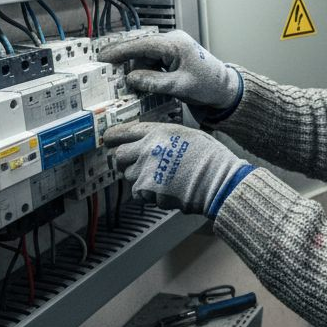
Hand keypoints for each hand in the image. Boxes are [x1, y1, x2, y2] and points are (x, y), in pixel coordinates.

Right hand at [96, 30, 241, 117]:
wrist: (225, 89)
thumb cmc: (209, 86)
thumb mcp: (180, 86)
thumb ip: (154, 82)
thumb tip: (131, 78)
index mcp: (175, 44)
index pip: (142, 44)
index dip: (120, 51)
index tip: (103, 57)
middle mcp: (173, 40)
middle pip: (141, 49)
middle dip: (127, 62)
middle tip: (110, 74)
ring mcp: (173, 46)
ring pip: (146, 56)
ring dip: (138, 70)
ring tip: (134, 86)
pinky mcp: (173, 54)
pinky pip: (153, 60)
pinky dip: (147, 71)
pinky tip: (144, 83)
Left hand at [104, 122, 252, 217]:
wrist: (218, 181)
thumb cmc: (210, 157)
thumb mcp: (186, 134)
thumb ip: (163, 137)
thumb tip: (149, 142)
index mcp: (157, 133)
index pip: (123, 132)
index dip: (112, 137)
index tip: (109, 140)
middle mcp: (147, 150)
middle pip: (119, 156)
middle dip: (123, 161)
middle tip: (133, 164)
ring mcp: (146, 171)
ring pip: (129, 176)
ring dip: (138, 178)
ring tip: (159, 178)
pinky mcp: (149, 191)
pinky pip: (140, 194)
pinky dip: (148, 194)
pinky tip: (164, 189)